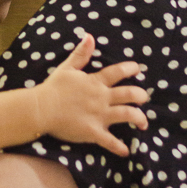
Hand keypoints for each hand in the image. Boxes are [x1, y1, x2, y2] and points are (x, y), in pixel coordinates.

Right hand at [36, 34, 148, 156]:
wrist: (41, 109)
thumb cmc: (53, 88)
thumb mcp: (67, 67)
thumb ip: (81, 53)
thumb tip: (90, 36)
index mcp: (95, 82)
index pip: (118, 73)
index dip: (130, 69)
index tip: (138, 68)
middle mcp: (101, 98)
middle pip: (129, 94)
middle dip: (141, 96)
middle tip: (144, 97)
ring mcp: (99, 116)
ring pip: (127, 115)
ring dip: (139, 119)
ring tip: (143, 123)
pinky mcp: (93, 132)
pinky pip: (110, 141)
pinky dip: (119, 147)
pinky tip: (126, 151)